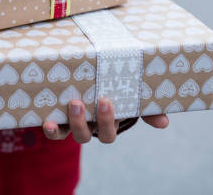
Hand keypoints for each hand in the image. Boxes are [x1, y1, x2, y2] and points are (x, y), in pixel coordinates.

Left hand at [42, 98, 168, 143]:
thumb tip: (164, 123)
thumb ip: (147, 107)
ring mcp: (72, 124)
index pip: (109, 132)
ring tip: (73, 104)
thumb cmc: (110, 87)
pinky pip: (54, 132)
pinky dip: (51, 130)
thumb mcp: (129, 94)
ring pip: (72, 135)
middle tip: (89, 101)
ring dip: (73, 123)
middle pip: (89, 135)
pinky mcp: (57, 119)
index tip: (106, 101)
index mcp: (106, 123)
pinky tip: (47, 122)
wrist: (82, 76)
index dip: (108, 121)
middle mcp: (89, 127)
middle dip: (89, 121)